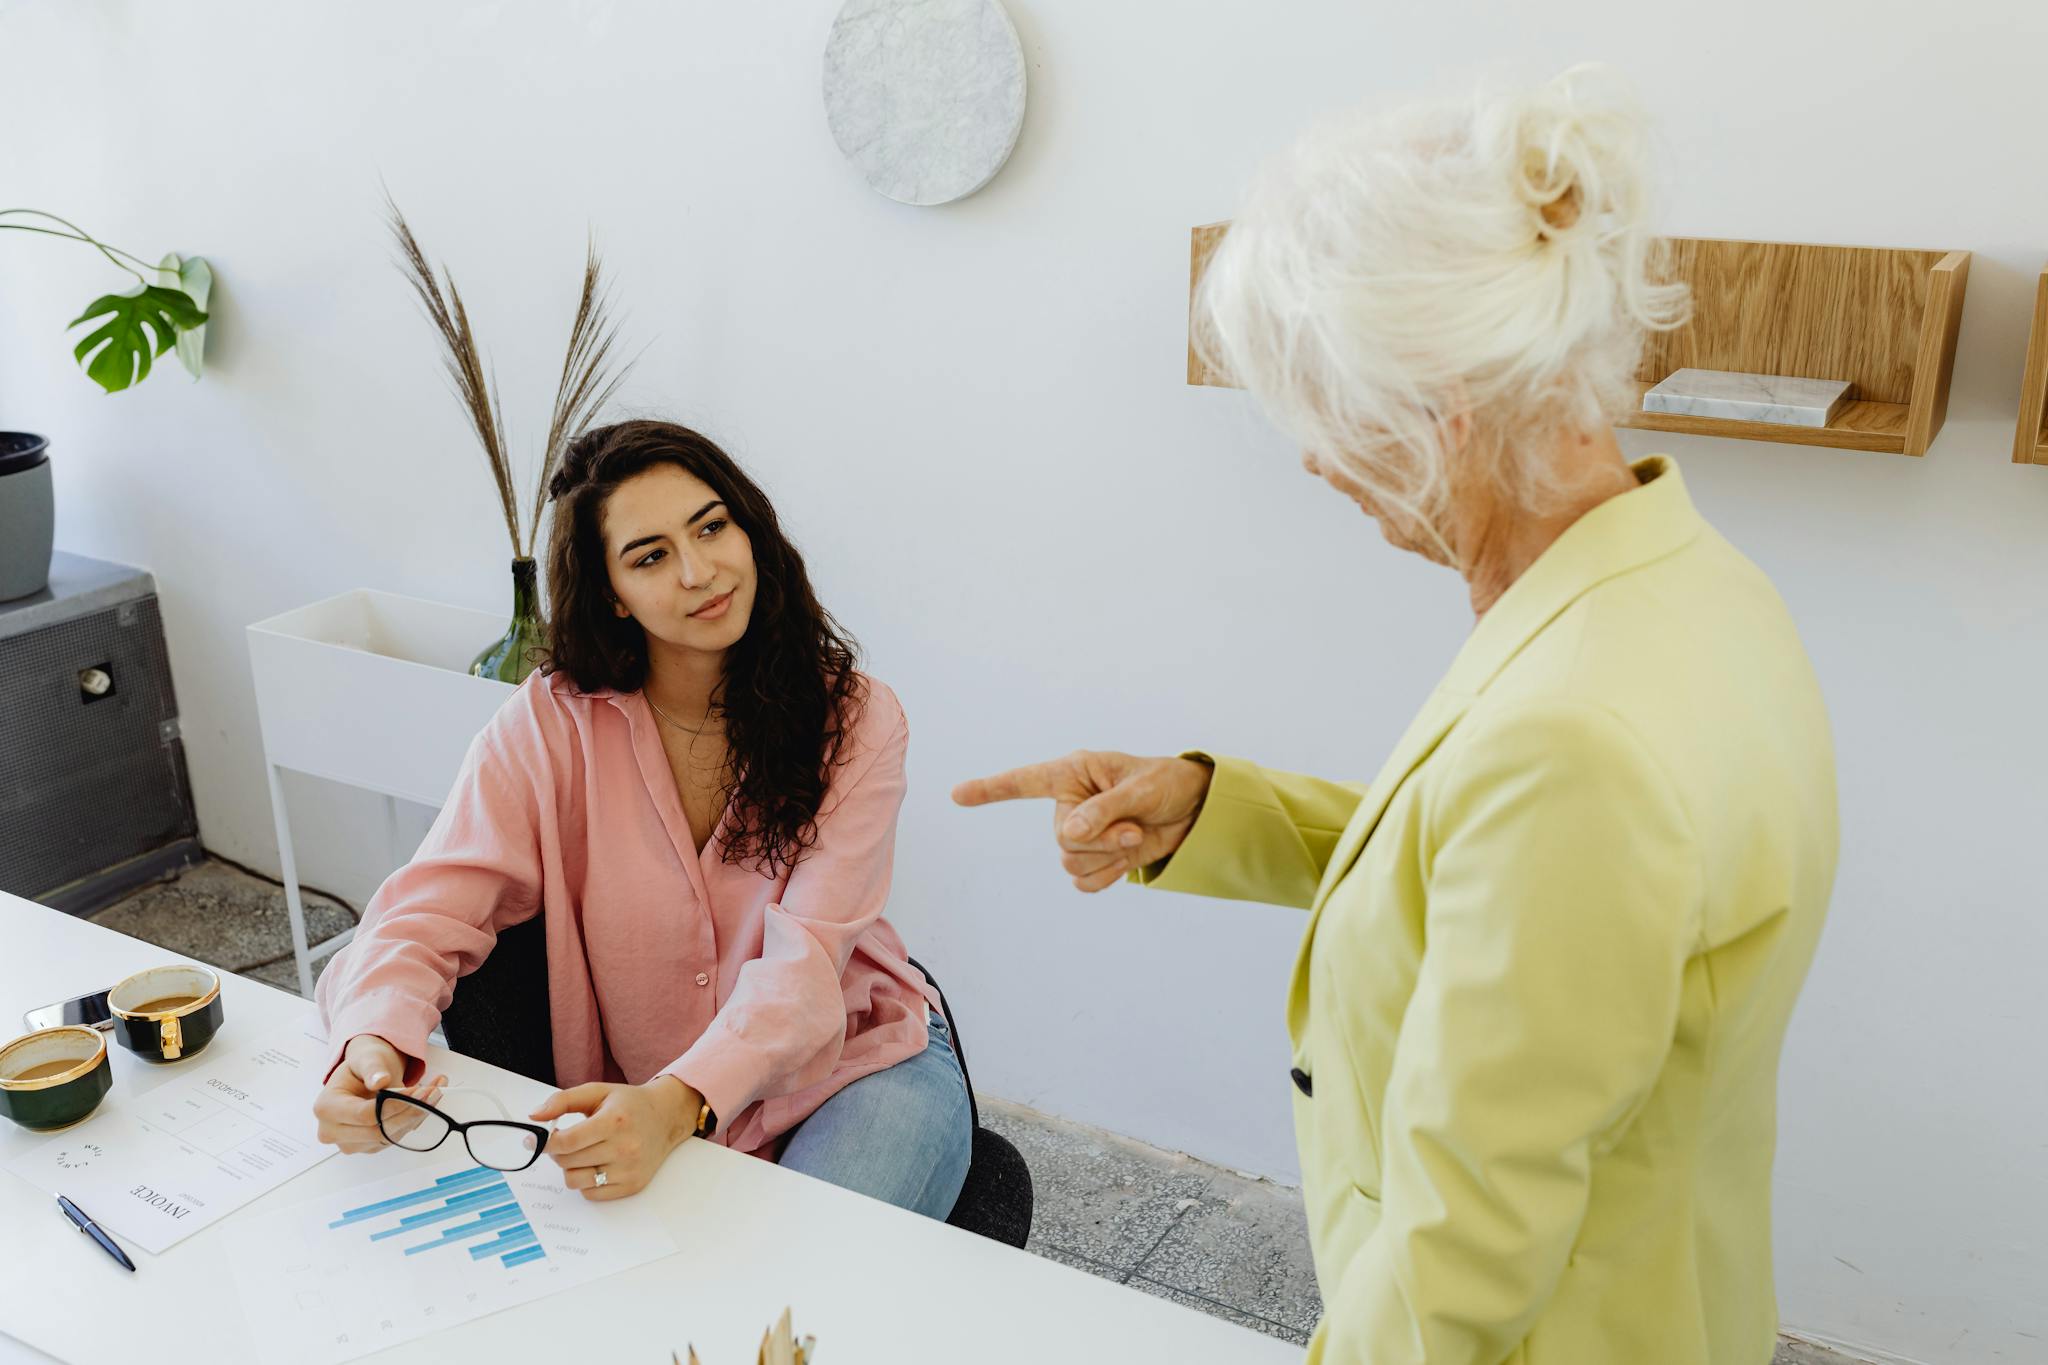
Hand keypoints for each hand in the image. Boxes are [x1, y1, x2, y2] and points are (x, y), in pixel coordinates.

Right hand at [313, 1033, 446, 1153]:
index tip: (418, 1090)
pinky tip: (426, 1103)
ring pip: (390, 1136)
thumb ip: (373, 1068)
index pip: (364, 1115)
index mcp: (327, 1108)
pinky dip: (413, 1120)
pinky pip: (395, 1138)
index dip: (394, 1104)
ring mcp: (351, 1143)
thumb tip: (380, 1081)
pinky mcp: (368, 1146)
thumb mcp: (366, 1058)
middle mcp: (333, 1131)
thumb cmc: (363, 1066)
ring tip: (434, 1092)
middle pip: (378, 1131)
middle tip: (433, 1090)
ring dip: (417, 1115)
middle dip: (410, 1110)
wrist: (365, 1075)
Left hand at [529, 1076, 699, 1200]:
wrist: (666, 1118)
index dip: (546, 1142)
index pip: (568, 1141)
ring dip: (570, 1168)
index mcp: (614, 1121)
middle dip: (558, 1152)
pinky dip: (586, 1181)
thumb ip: (563, 1100)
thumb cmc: (628, 1104)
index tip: (536, 1140)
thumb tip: (534, 1117)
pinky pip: (591, 1194)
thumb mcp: (597, 1092)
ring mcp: (629, 1170)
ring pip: (576, 1181)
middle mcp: (625, 1148)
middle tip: (564, 1141)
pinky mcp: (632, 1186)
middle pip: (568, 1161)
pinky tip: (595, 1164)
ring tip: (580, 1153)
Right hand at [952, 750, 1213, 891]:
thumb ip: (1102, 810)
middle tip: (1131, 827)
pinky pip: (1084, 881)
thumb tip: (1068, 834)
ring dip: (1107, 857)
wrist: (1195, 811)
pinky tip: (1128, 860)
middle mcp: (1070, 804)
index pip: (1023, 781)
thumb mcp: (1139, 790)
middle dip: (1099, 840)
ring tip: (1134, 837)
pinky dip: (1108, 876)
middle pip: (1060, 839)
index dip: (990, 789)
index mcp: (1073, 774)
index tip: (957, 795)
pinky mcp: (1097, 858)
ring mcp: (1082, 833)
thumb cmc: (1166, 784)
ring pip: (1070, 863)